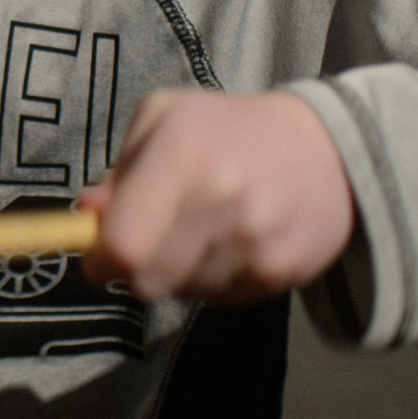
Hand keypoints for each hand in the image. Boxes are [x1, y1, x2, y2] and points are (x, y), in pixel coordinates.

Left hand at [79, 88, 354, 304]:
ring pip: (181, 293)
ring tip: (199, 232)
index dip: (100, 260)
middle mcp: (221, 199)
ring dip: (177, 272)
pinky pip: (221, 299)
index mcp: (182, 152)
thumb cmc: (229, 128)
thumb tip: (88, 216)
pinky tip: (231, 244)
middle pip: (146, 280)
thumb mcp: (163, 120)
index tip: (98, 255)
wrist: (330, 149)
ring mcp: (256, 241)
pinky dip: (214, 279)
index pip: (124, 244)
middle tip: (149, 242)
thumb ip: (119, 169)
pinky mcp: (281, 272)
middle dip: (135, 268)